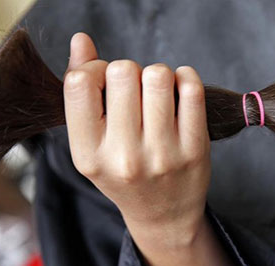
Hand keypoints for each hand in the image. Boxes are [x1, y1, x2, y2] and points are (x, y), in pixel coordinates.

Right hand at [63, 33, 210, 246]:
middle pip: (122, 71)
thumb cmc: (123, 173)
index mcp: (88, 155)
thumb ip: (81, 92)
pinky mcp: (195, 149)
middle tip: (135, 93)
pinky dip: (185, 77)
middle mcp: (124, 157)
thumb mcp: (92, 144)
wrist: (163, 215)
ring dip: (157, 74)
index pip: (80, 83)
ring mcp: (162, 154)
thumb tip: (81, 40)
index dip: (92, 69)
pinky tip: (179, 89)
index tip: (103, 82)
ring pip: (157, 74)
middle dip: (128, 71)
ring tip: (157, 93)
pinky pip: (191, 88)